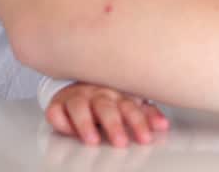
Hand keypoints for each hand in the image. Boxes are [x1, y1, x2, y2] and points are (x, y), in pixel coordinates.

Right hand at [45, 82, 168, 146]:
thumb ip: (146, 114)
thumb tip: (163, 125)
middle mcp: (98, 94)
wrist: (81, 76)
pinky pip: (55, 111)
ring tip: (92, 140)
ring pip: (79, 107)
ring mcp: (77, 97)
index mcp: (119, 94)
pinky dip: (60, 120)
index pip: (130, 107)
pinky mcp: (58, 103)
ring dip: (85, 123)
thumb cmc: (110, 95)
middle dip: (113, 125)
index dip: (138, 123)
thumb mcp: (130, 102)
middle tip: (120, 142)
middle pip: (105, 107)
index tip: (145, 139)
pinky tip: (67, 129)